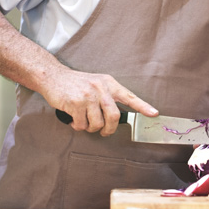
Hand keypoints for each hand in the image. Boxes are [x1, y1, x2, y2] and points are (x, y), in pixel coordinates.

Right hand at [43, 66, 157, 135]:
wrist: (53, 76)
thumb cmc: (77, 83)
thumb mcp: (97, 82)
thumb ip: (108, 95)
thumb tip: (117, 116)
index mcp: (109, 83)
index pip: (129, 96)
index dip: (143, 106)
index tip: (154, 113)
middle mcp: (101, 88)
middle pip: (114, 117)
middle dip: (109, 130)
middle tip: (103, 132)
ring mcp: (88, 96)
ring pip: (97, 124)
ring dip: (90, 128)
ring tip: (84, 122)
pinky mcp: (75, 103)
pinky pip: (82, 125)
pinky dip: (78, 127)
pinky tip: (74, 120)